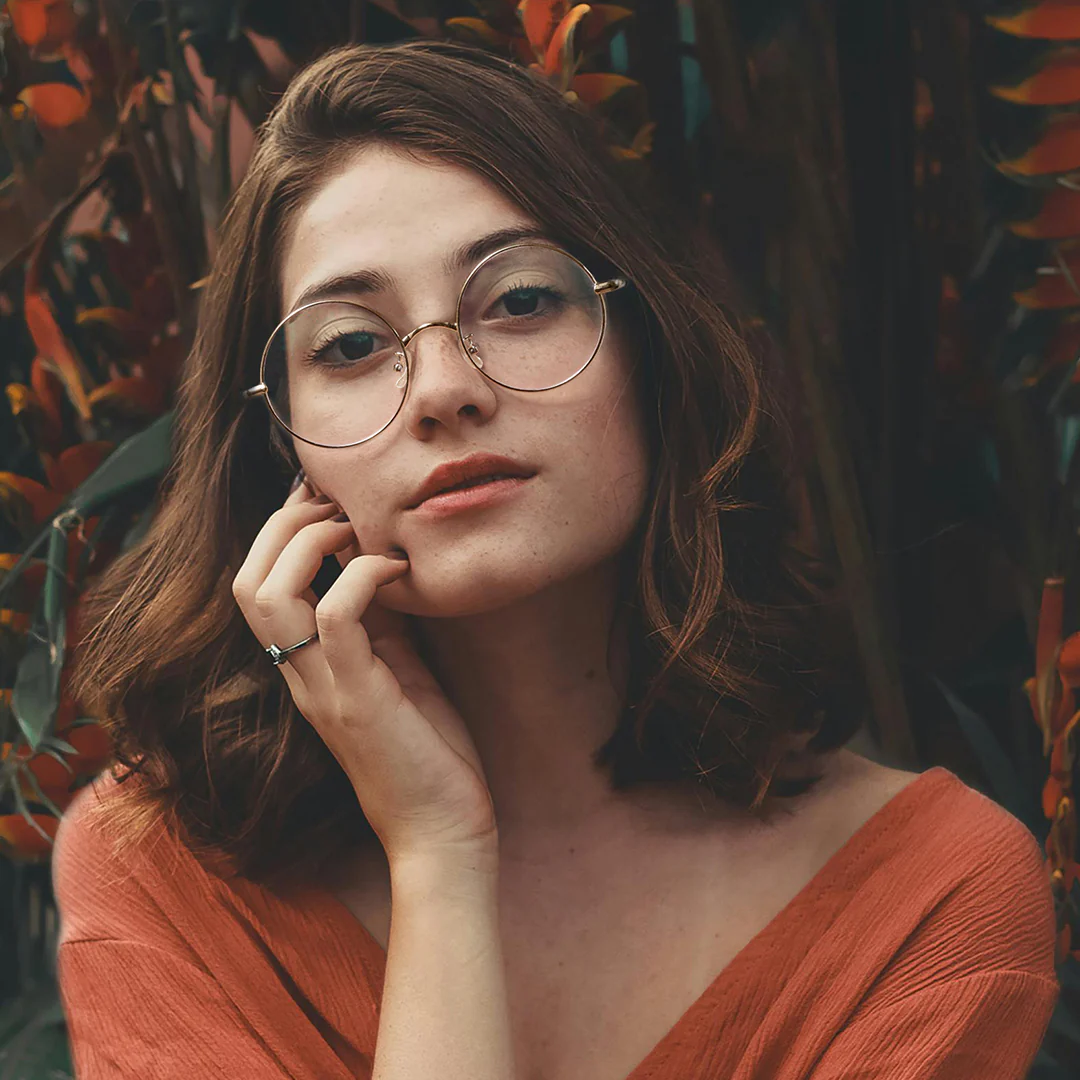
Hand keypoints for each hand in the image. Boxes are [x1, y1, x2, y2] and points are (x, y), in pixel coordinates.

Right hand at [231, 473, 496, 866]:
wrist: (440, 829)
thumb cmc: (425, 749)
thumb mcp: (397, 668)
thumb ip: (377, 621)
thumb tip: (379, 561)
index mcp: (304, 668)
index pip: (256, 587)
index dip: (279, 533)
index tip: (322, 498)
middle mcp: (300, 675)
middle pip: (248, 582)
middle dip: (282, 524)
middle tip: (331, 500)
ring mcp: (323, 687)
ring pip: (271, 595)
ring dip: (309, 542)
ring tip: (353, 526)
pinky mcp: (358, 697)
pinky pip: (337, 617)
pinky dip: (363, 576)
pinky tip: (399, 567)